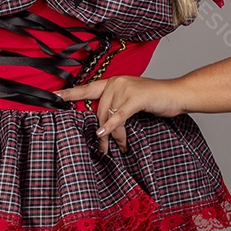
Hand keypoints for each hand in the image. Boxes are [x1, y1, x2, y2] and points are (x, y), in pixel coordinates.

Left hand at [56, 75, 188, 154]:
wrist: (176, 94)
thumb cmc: (154, 99)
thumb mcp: (130, 102)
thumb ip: (115, 108)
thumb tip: (100, 126)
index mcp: (113, 82)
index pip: (88, 88)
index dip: (71, 93)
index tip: (54, 96)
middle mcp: (116, 82)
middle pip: (98, 110)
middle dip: (100, 131)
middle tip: (104, 148)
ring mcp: (125, 88)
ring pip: (108, 115)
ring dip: (111, 135)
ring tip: (117, 148)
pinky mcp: (136, 98)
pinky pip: (119, 115)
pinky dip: (111, 126)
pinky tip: (104, 134)